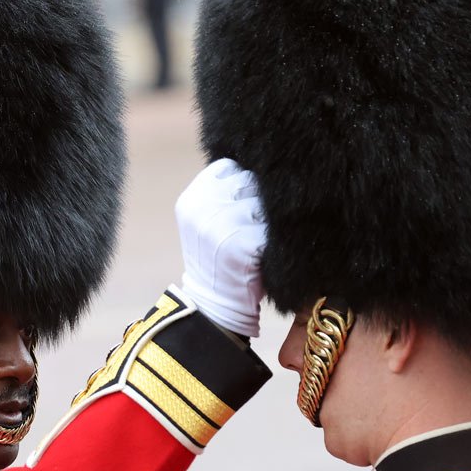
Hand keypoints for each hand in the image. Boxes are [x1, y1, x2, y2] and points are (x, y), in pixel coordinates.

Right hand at [174, 159, 266, 337]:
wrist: (214, 305)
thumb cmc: (216, 260)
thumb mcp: (205, 221)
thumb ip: (221, 193)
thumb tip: (260, 166)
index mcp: (191, 199)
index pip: (229, 167)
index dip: (243, 182)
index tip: (246, 202)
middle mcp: (202, 208)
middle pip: (249, 180)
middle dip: (259, 199)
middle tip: (257, 224)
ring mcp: (221, 226)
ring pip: (265, 202)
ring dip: (272, 218)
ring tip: (263, 237)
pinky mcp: (243, 245)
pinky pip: (274, 228)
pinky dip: (279, 238)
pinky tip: (270, 250)